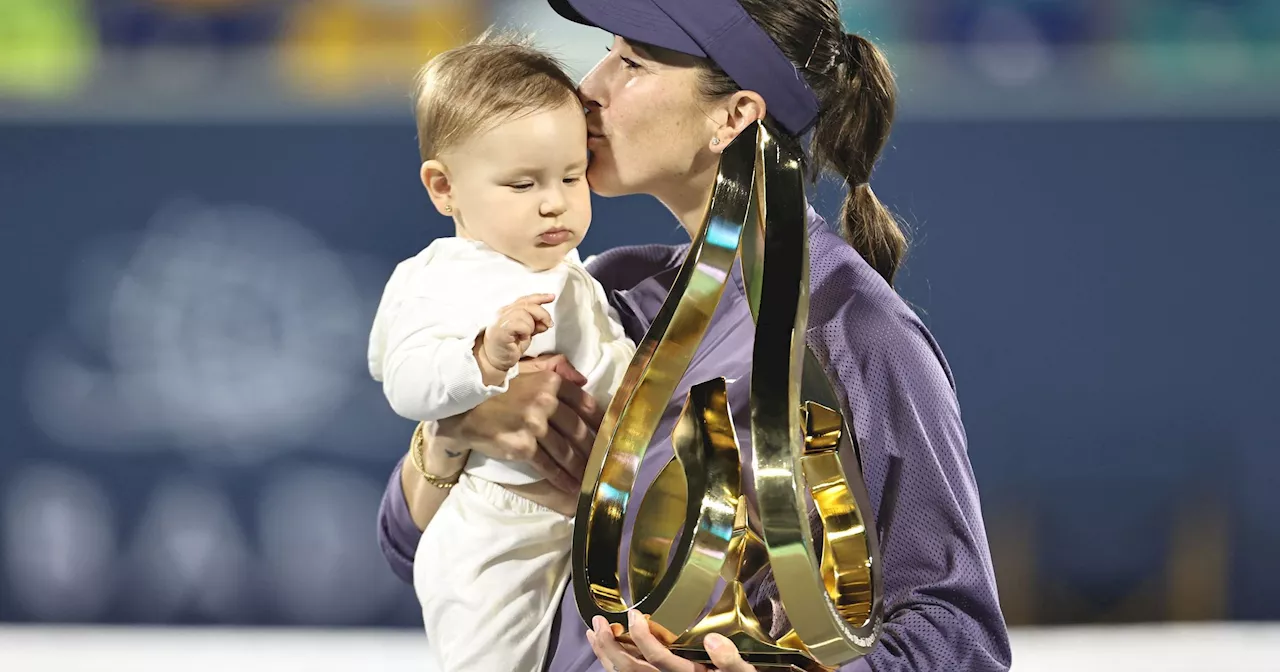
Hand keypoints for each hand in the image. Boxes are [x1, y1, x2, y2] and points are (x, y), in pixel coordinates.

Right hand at [434, 353, 600, 494]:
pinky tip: (572, 486)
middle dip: (594, 451)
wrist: (463, 409)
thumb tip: (583, 379)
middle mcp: (545, 402)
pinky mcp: (522, 447)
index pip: (586, 405)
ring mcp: (534, 425)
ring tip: (592, 479)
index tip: (610, 436)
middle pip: (579, 431)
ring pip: (566, 451)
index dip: (600, 423)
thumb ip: (555, 370)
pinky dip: (562, 478)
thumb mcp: (526, 370)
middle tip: (606, 464)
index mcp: (550, 382)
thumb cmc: (496, 389)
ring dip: (581, 468)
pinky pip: (548, 465)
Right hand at [478, 293, 554, 375]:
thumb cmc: (507, 347)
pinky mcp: (501, 329)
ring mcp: (501, 320)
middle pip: (527, 304)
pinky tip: (521, 337)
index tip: (551, 297)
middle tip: (548, 324)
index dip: (540, 297)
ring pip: (524, 313)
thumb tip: (546, 322)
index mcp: (509, 311)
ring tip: (526, 335)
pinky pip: (519, 324)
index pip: (525, 299)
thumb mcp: (526, 334)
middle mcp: (504, 312)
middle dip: (542, 314)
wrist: (492, 361)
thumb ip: (535, 326)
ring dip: (531, 325)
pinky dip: (525, 331)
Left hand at [587, 611, 758, 671]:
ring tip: (593, 633)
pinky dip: (614, 662)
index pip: (659, 659)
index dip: (643, 638)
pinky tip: (606, 648)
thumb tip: (713, 640)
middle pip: (632, 671)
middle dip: (610, 647)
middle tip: (598, 622)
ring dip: (606, 655)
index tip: (635, 615)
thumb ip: (731, 661)